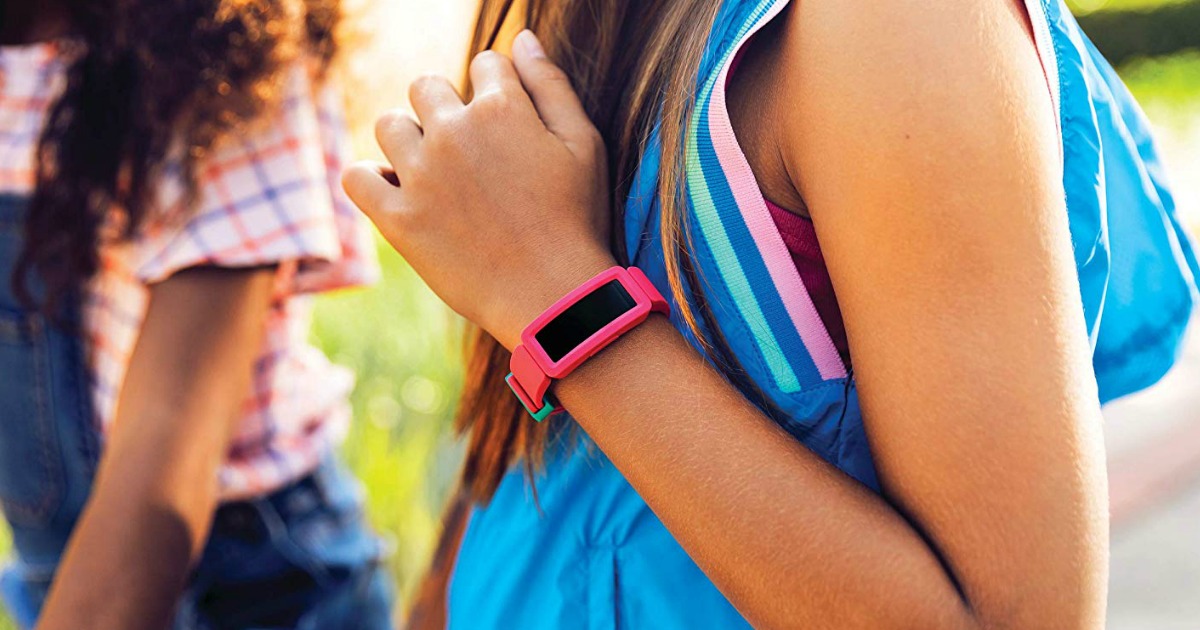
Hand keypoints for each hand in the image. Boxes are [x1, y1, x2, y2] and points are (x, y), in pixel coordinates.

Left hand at [344, 31, 613, 348]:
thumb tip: (523, 37)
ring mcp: (421, 175)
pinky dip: (370, 180)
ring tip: (434, 174)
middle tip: (468, 152)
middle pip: (425, 86)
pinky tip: (396, 193)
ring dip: (407, 140)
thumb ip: (552, 84)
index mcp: (502, 108)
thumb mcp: (585, 144)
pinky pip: (356, 177)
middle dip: (444, 108)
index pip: (485, 64)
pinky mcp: (398, 219)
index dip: (497, 90)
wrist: (554, 296)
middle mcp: (454, 131)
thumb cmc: (578, 220)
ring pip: (389, 125)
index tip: (506, 126)